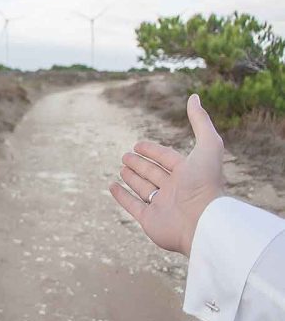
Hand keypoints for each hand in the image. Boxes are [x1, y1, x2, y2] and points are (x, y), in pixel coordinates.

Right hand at [108, 93, 225, 256]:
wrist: (202, 223)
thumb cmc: (205, 184)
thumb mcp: (208, 146)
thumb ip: (201, 122)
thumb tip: (194, 96)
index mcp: (188, 174)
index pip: (167, 158)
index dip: (152, 150)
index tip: (138, 144)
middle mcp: (175, 190)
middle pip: (153, 173)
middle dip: (139, 164)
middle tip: (125, 155)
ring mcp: (162, 206)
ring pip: (143, 189)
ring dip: (131, 178)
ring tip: (121, 168)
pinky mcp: (149, 221)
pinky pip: (132, 206)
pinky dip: (121, 196)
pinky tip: (111, 186)